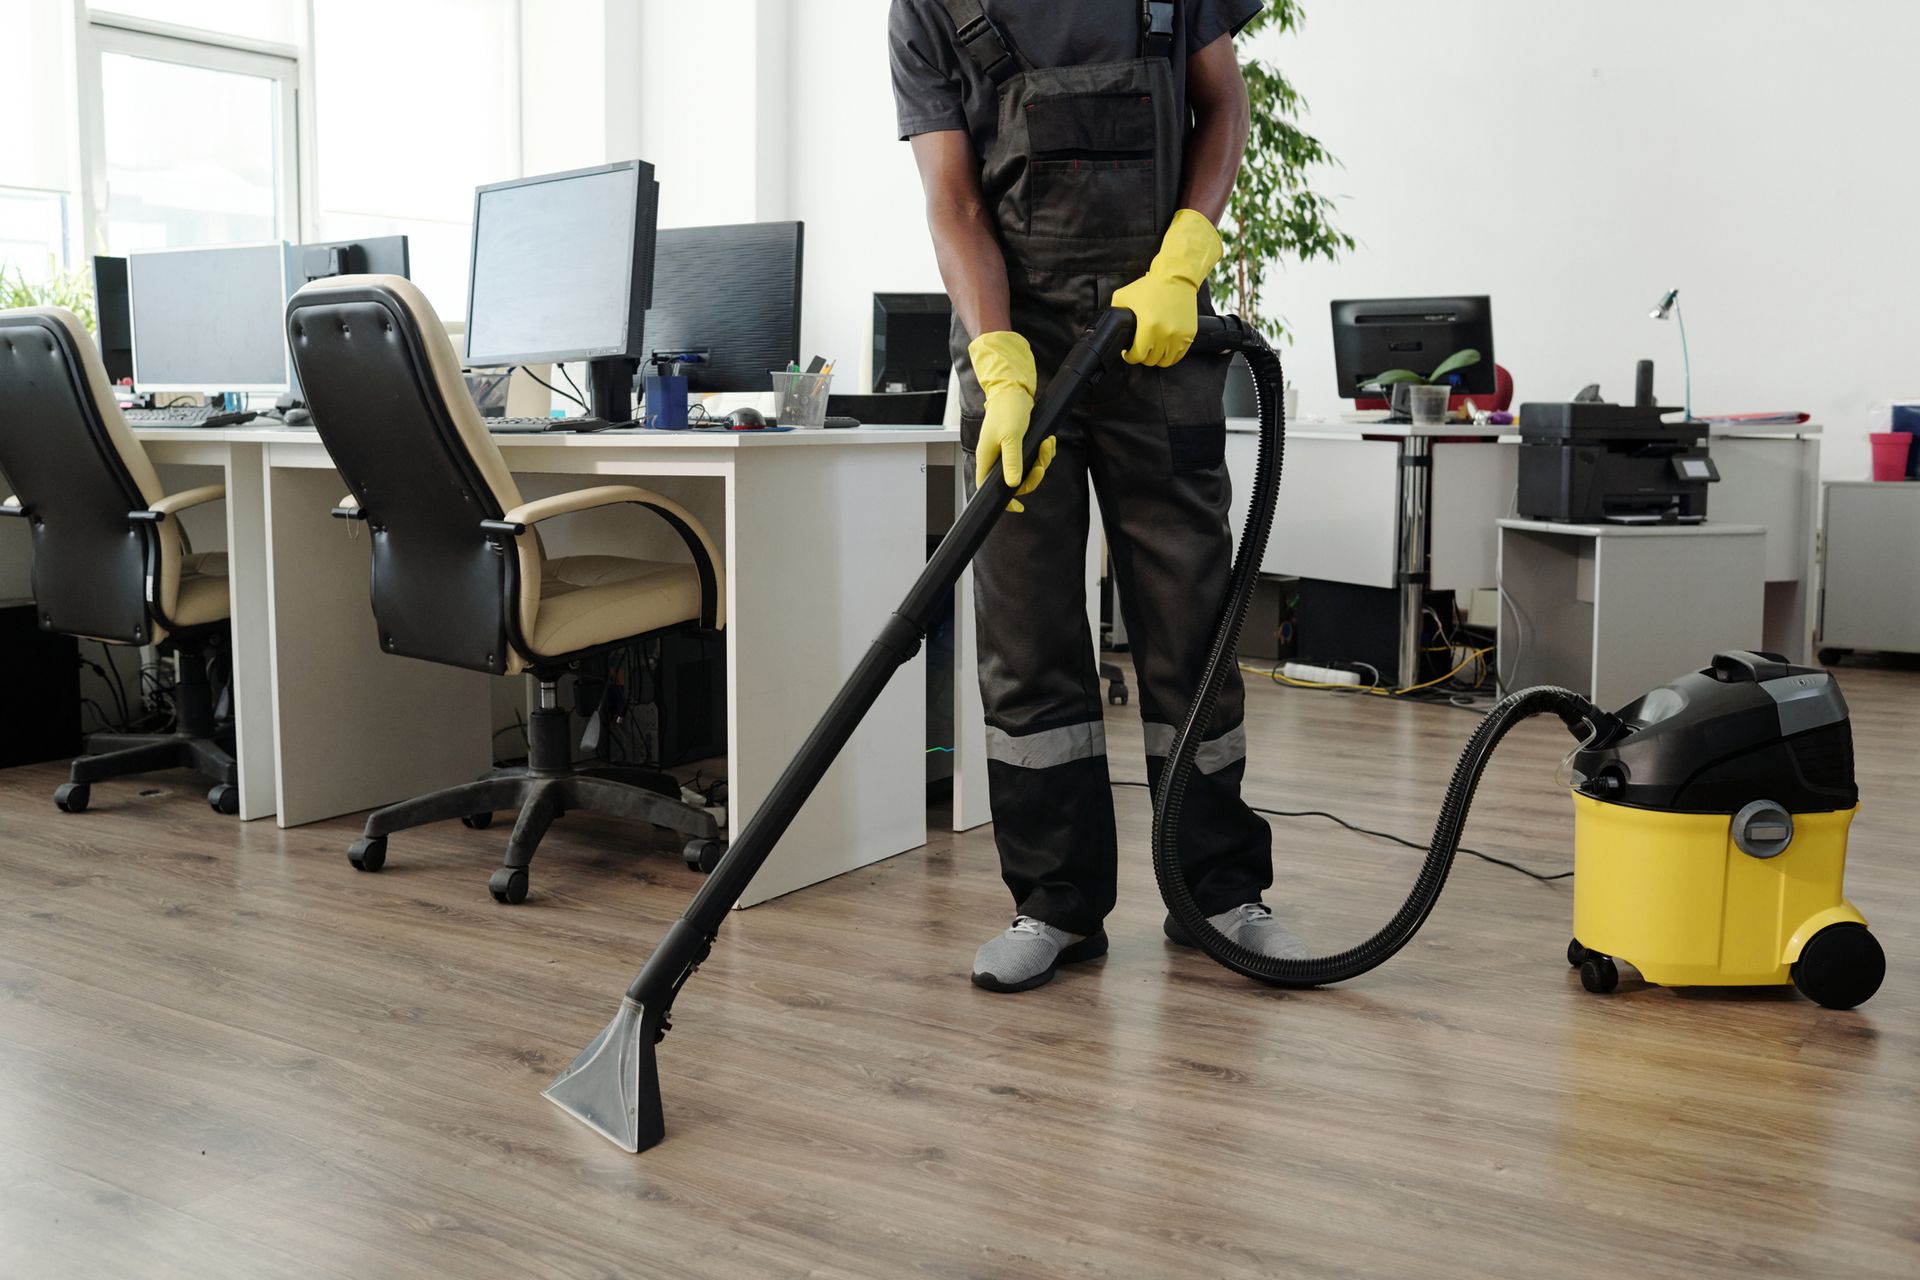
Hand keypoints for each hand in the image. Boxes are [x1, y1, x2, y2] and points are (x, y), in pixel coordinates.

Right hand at [969, 331, 1055, 512]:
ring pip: (1028, 470)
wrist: (1014, 392)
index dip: (1004, 501)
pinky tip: (1048, 441)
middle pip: (1017, 482)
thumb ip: (1013, 461)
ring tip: (1047, 444)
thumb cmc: (1007, 411)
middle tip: (1042, 463)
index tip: (1019, 507)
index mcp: (988, 460)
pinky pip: (1034, 458)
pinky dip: (1044, 453)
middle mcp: (997, 460)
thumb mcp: (1011, 437)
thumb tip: (1013, 485)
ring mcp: (1009, 454)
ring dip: (1042, 460)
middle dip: (1034, 475)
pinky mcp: (1020, 446)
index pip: (989, 489)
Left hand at [1110, 209, 1223, 366]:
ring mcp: (1180, 335)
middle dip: (1142, 356)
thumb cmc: (1151, 286)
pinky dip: (1170, 355)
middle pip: (1151, 360)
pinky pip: (1179, 355)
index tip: (1128, 352)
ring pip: (1166, 361)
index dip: (1129, 356)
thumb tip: (1109, 325)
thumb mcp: (1124, 296)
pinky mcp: (1190, 334)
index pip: (1137, 356)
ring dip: (1156, 358)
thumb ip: (1114, 312)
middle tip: (1139, 348)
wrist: (1177, 277)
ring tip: (1151, 349)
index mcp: (1149, 327)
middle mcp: (1166, 333)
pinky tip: (1164, 348)